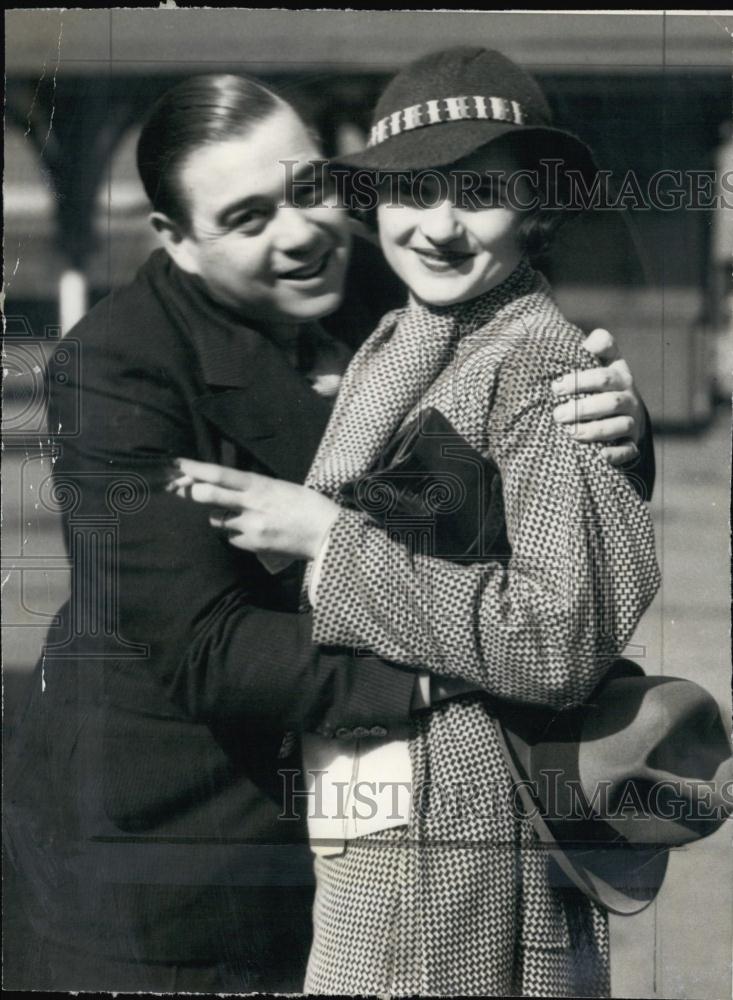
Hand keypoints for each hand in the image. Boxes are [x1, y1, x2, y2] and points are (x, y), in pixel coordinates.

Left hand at [170, 458, 339, 560]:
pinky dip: (237, 535)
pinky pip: (232, 538)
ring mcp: (250, 526)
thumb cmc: (305, 505)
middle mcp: (251, 504)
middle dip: (191, 492)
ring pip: (216, 520)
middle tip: (185, 490)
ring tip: (241, 515)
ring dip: (221, 517)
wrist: (327, 532)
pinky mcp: (253, 545)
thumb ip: (251, 487)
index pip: (220, 474)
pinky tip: (255, 532)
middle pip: (207, 496)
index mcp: (259, 484)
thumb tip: (223, 486)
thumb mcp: (279, 486)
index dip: (195, 469)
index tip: (177, 464)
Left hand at [551, 328, 645, 465]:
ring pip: (620, 426)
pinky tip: (600, 455)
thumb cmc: (603, 383)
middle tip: (558, 415)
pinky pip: (628, 450)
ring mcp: (632, 421)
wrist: (626, 410)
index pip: (604, 376)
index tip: (556, 387)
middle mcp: (629, 398)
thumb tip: (588, 343)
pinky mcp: (632, 443)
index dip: (581, 380)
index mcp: (620, 376)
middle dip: (583, 409)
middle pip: (611, 402)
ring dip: (595, 430)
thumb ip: (598, 346)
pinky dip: (616, 454)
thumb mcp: (603, 360)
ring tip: (570, 433)